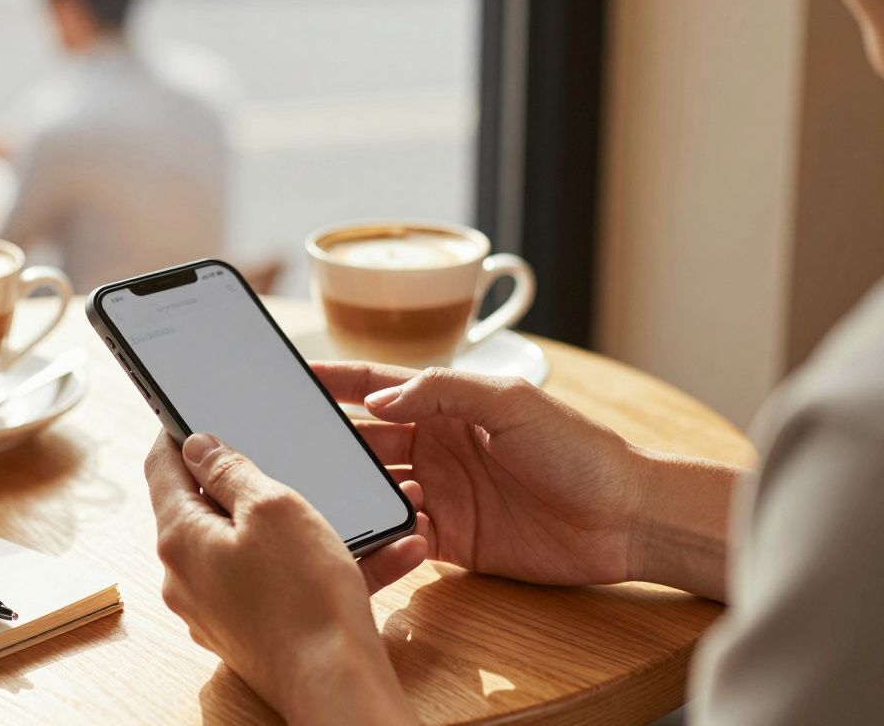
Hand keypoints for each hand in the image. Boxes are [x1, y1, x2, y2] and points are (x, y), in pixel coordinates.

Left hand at [143, 433, 420, 724]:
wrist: (336, 684)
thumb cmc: (305, 595)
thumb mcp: (272, 507)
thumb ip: (229, 470)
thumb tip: (196, 446)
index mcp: (180, 538)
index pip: (161, 467)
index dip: (176, 433)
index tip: (190, 413)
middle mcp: (186, 576)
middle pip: (204, 508)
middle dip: (245, 481)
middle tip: (280, 459)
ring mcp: (216, 608)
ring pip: (251, 546)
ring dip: (297, 524)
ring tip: (346, 510)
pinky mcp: (248, 630)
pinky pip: (278, 581)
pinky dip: (316, 563)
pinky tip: (376, 553)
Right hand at [313, 362, 647, 586]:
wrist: (625, 518)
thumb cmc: (578, 449)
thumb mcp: (509, 403)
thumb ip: (441, 392)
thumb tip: (377, 401)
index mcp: (448, 407)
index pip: (379, 388)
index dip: (336, 381)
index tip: (292, 376)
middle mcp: (437, 448)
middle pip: (366, 440)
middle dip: (330, 441)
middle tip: (291, 444)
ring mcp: (441, 495)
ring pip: (377, 488)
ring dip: (357, 488)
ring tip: (333, 489)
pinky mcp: (450, 540)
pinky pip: (401, 534)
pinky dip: (387, 531)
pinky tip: (388, 527)